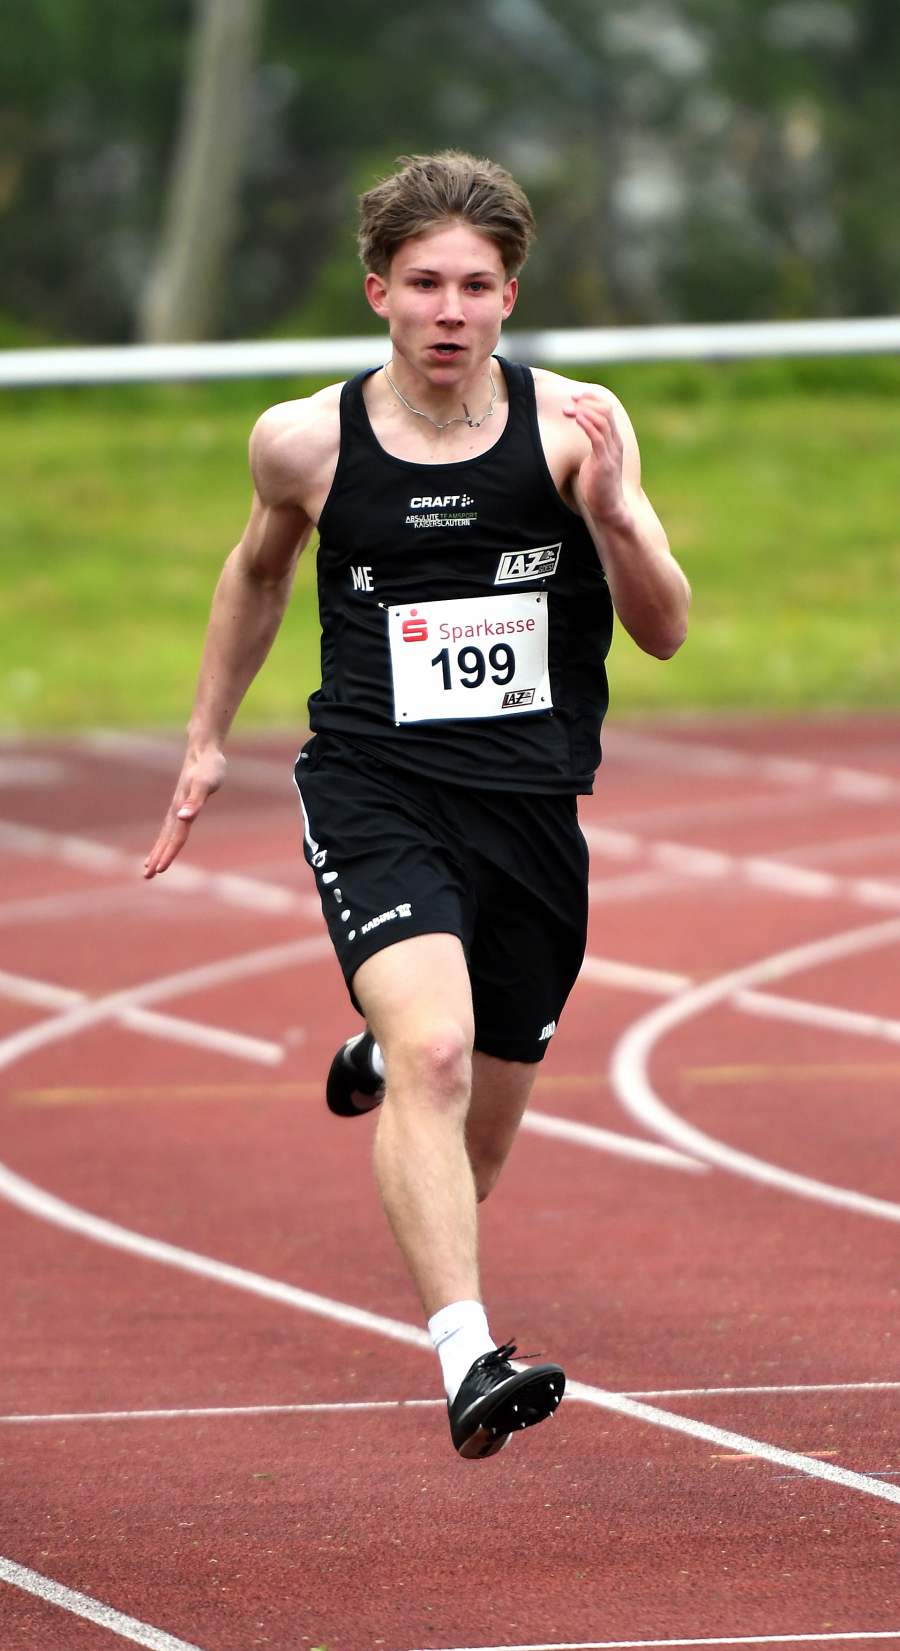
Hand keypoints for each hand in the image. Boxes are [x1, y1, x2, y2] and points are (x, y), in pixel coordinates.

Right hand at [143, 745, 226, 877]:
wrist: (203, 750)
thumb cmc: (209, 768)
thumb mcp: (206, 785)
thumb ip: (195, 802)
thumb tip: (183, 818)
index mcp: (182, 809)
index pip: (176, 837)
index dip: (169, 854)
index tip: (160, 870)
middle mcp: (177, 810)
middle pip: (166, 839)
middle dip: (157, 858)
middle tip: (147, 877)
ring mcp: (177, 808)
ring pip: (166, 835)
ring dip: (158, 851)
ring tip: (148, 867)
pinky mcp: (181, 804)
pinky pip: (171, 827)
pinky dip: (165, 839)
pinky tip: (164, 844)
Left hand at [563, 391, 629, 528]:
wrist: (608, 507)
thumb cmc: (598, 485)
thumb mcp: (594, 459)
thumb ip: (591, 445)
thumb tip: (578, 437)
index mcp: (614, 439)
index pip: (607, 409)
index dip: (591, 398)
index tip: (575, 396)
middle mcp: (615, 442)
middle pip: (605, 409)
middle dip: (586, 400)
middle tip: (570, 400)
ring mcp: (611, 451)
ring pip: (601, 419)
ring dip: (583, 411)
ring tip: (568, 410)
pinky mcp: (604, 461)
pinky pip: (597, 436)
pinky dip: (586, 423)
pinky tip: (575, 418)